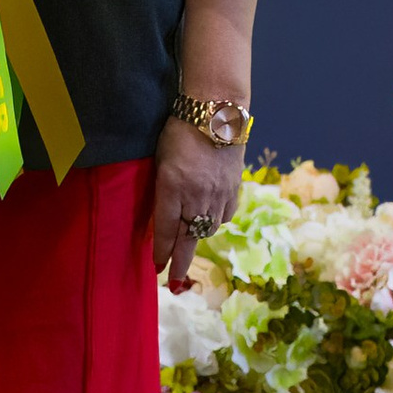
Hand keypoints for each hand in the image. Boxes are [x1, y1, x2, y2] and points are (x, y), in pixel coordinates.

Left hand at [153, 117, 242, 287]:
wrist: (218, 112)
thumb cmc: (179, 129)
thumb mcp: (161, 159)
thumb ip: (162, 188)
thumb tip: (163, 215)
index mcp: (173, 187)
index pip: (166, 229)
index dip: (162, 251)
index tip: (157, 267)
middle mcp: (197, 196)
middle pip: (189, 237)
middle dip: (181, 261)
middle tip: (174, 280)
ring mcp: (219, 194)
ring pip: (208, 227)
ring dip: (198, 239)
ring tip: (188, 249)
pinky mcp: (234, 188)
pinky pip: (226, 213)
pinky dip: (217, 220)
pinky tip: (211, 220)